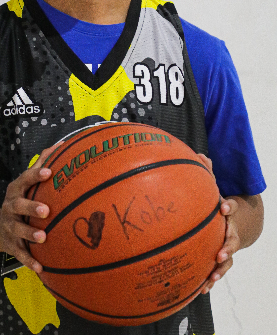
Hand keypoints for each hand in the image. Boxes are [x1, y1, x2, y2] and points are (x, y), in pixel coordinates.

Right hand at [0, 143, 60, 273]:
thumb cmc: (20, 199)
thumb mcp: (26, 182)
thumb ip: (42, 164)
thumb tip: (61, 145)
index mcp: (17, 190)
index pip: (25, 179)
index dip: (35, 175)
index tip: (48, 172)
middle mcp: (10, 207)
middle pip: (18, 206)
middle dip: (31, 207)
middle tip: (46, 210)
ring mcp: (10, 226)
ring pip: (18, 230)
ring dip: (30, 234)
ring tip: (44, 237)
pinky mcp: (11, 245)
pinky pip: (20, 253)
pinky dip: (30, 261)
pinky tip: (41, 267)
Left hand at [196, 154, 240, 293]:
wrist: (246, 221)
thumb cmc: (223, 203)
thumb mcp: (218, 187)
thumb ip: (209, 173)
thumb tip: (199, 155)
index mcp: (229, 212)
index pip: (232, 208)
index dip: (229, 207)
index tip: (223, 207)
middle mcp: (231, 230)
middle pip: (232, 239)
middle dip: (227, 246)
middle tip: (221, 253)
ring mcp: (229, 245)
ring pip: (228, 259)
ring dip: (220, 269)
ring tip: (212, 278)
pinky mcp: (223, 257)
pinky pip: (219, 270)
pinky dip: (211, 279)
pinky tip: (200, 290)